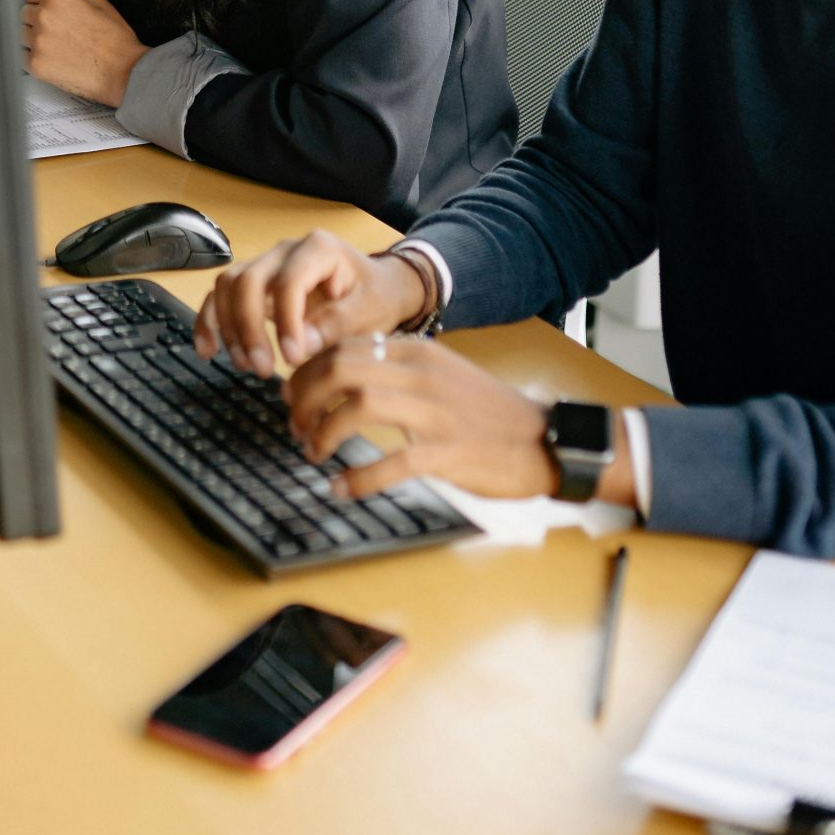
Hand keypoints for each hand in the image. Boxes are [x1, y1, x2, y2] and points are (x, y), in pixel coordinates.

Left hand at [21, 0, 146, 107]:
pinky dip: (33, 58)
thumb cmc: (114, 37)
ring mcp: (38, 42)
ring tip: (57, 46)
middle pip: (24, 14)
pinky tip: (53, 59)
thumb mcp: (97, 0)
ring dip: (34, 39)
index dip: (39, 1)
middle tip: (57, 31)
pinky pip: (22, 57)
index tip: (45, 10)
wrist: (123, 71)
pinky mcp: (36, 65)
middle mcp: (43, 16)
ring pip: (22, 35)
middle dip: (36, 20)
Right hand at [192, 228, 424, 377]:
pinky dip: (210, 322)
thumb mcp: (371, 310)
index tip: (292, 359)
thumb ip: (338, 324)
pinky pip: (221, 295)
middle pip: (248, 280)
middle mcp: (285, 250)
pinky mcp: (255, 284)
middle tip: (263, 369)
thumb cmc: (377, 296)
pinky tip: (208, 350)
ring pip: (228, 285)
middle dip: (248, 328)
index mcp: (318, 249)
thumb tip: (301, 344)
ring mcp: (266, 264)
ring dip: (229, 328)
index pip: (289, 281)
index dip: (285, 321)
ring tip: (247, 365)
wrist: (378, 287)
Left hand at [287, 337, 559, 499]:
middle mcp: (422, 374)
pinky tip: (340, 488)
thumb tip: (339, 374)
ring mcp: (436, 412)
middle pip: (341, 369)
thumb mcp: (439, 373)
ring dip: (324, 431)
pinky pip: (392, 462)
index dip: (307, 372)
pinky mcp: (448, 452)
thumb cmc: (485, 411)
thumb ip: (395, 369)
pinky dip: (358, 478)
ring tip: (313, 451)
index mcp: (416, 351)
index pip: (344, 346)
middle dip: (306, 397)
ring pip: (359, 406)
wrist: (543, 440)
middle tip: (296, 424)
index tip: (292, 396)